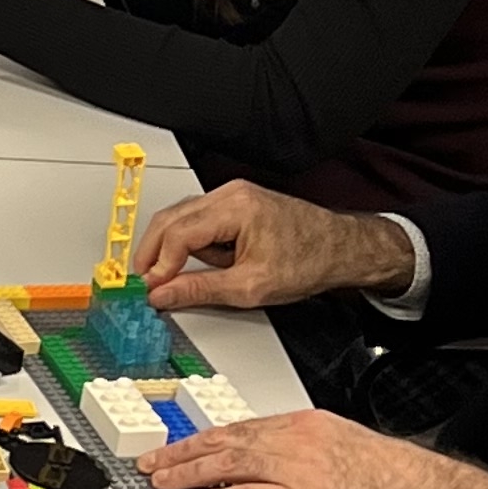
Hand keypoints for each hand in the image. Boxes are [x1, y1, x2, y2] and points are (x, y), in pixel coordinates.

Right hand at [132, 176, 415, 313]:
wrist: (341, 249)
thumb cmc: (309, 260)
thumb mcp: (251, 287)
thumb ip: (200, 289)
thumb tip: (164, 293)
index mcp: (235, 208)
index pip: (178, 233)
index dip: (159, 264)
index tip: (152, 287)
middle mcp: (231, 194)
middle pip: (171, 219)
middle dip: (154, 253)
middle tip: (146, 281)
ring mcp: (233, 196)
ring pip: (181, 219)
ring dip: (174, 249)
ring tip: (182, 276)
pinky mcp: (236, 204)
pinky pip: (199, 221)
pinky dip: (192, 243)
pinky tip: (205, 263)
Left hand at [138, 410, 487, 488]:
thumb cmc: (390, 474)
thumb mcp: (340, 444)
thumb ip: (304, 449)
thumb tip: (274, 464)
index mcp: (303, 424)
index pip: (241, 427)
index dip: (204, 438)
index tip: (182, 445)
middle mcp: (293, 439)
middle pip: (224, 440)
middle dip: (183, 451)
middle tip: (154, 461)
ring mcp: (294, 468)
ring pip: (226, 464)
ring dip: (188, 473)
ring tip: (162, 481)